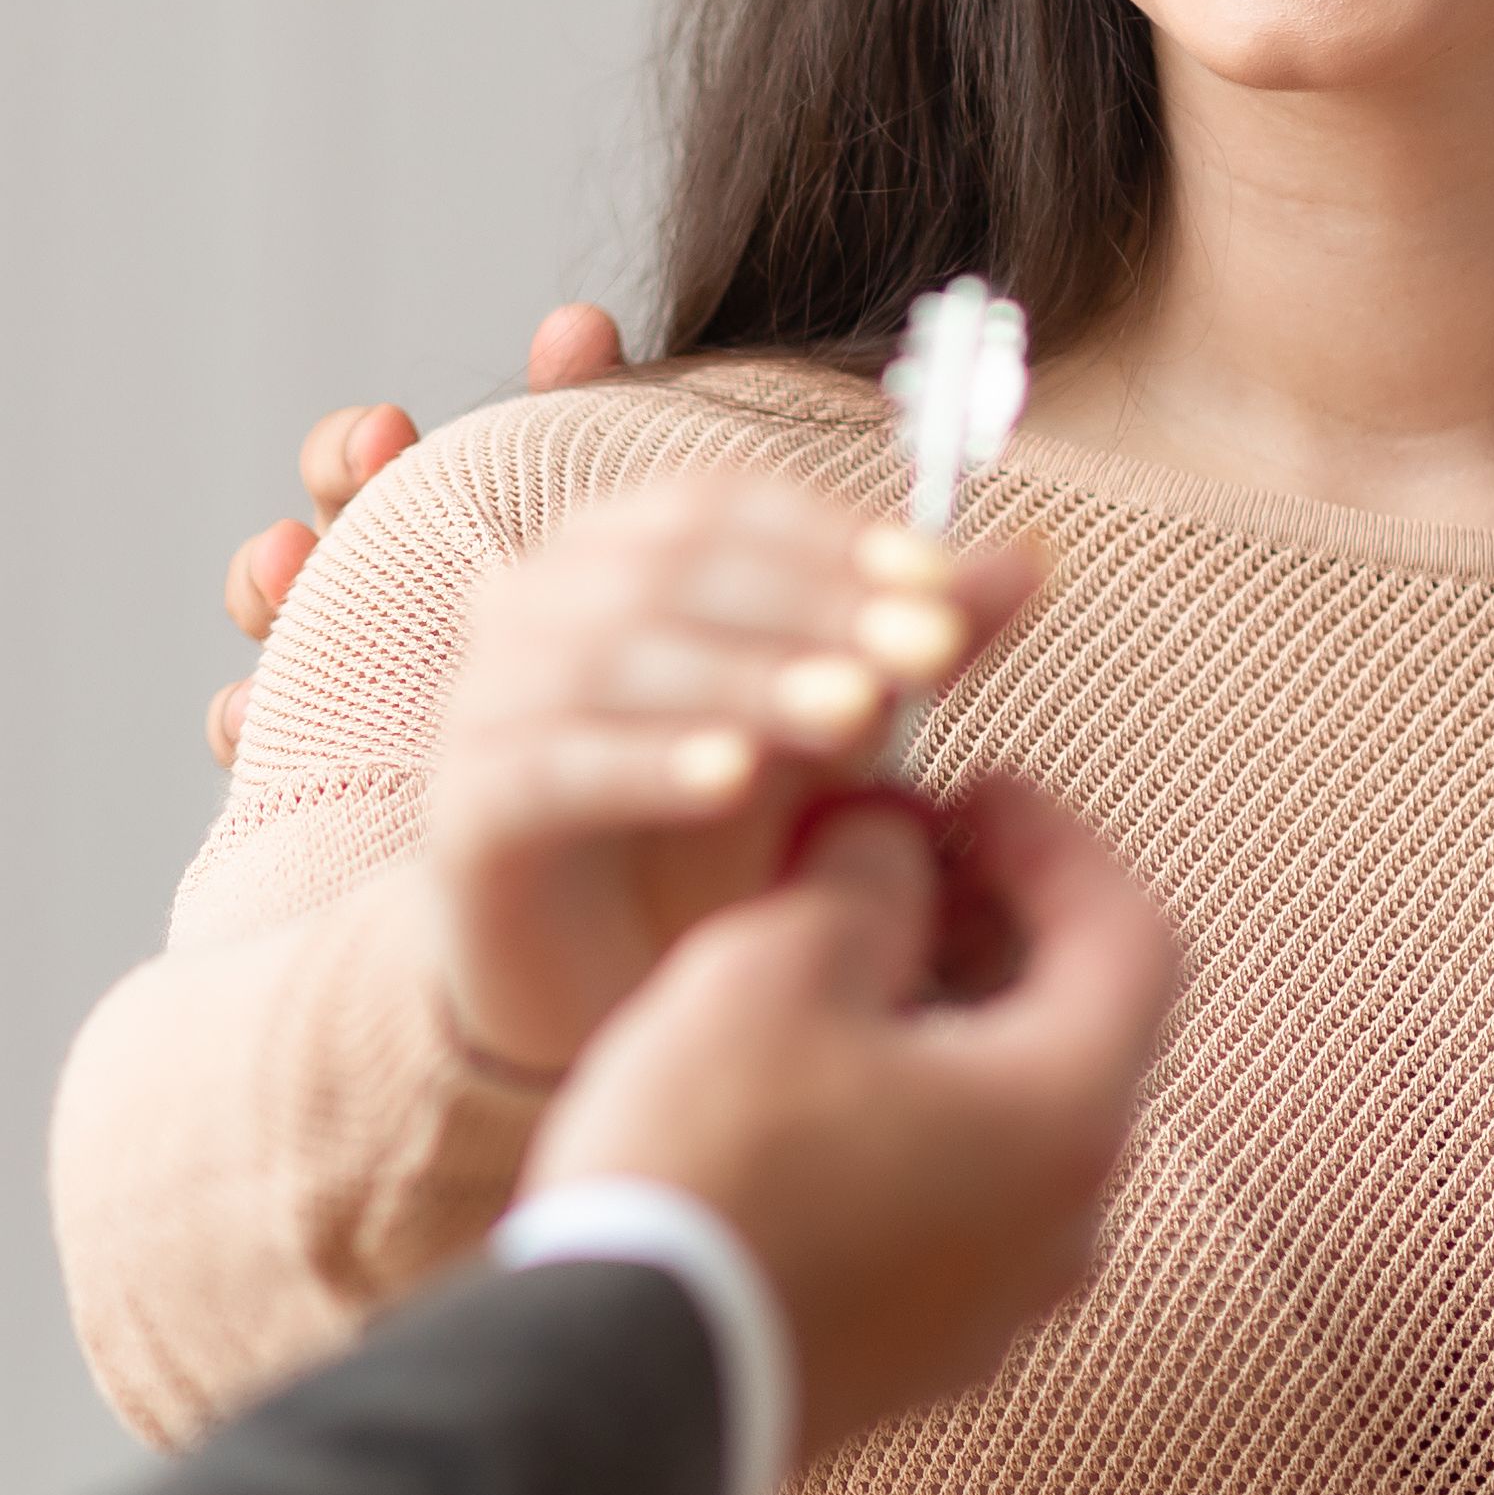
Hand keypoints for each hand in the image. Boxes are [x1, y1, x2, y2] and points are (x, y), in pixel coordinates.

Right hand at [213, 303, 623, 763]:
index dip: (352, 446)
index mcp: (402, 519)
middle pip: (290, 547)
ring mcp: (323, 671)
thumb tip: (577, 323)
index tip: (391, 433)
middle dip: (297, 531)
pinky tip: (252, 718)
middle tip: (319, 534)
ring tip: (283, 587)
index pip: (350, 462)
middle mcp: (348, 591)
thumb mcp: (579, 502)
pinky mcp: (313, 755)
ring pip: (264, 634)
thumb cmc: (576, 595)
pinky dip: (239, 720)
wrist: (594, 733)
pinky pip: (250, 737)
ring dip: (260, 603)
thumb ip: (576, 414)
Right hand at [423, 466, 1047, 1080]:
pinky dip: (649, 761)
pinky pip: (553, 765)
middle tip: (928, 655)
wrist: (609, 995)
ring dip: (748, 677)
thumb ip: (917, 642)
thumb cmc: (721, 845)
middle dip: (814, 603)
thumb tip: (1026, 554)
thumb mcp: (838, 732)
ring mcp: (486, 704)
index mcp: (616, 554)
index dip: (834, 532)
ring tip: (857, 716)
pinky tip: (736, 780)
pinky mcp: (467, 811)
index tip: (944, 584)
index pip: (718, 500)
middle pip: (669, 563)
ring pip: (613, 655)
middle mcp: (532, 604)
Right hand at [533, 772, 1176, 1454]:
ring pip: (1010, 1127)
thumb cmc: (710, 1158)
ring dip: (950, 1031)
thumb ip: (871, 874)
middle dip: (995, 928)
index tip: (973, 785)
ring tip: (840, 972)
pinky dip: (912, 1126)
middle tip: (899, 863)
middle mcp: (1065, 1223)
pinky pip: (952, 1210)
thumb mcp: (780, 964)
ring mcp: (997, 1307)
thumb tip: (898, 839)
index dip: (1057, 839)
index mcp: (1066, 1113)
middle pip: (1076, 1034)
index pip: (1132, 933)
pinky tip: (805, 1096)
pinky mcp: (920, 1358)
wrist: (617, 1383)